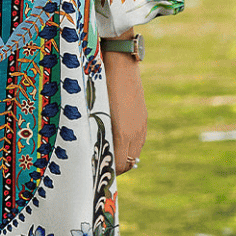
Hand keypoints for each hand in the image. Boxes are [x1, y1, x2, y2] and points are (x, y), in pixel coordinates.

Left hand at [103, 49, 146, 175]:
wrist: (120, 63)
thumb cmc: (100, 83)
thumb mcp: (95, 108)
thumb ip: (96, 129)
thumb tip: (91, 146)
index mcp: (121, 133)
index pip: (119, 165)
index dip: (109, 172)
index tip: (97, 170)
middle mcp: (135, 133)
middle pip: (129, 163)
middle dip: (116, 167)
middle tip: (102, 164)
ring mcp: (142, 125)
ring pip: (136, 152)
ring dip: (125, 156)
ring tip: (109, 152)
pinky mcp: (144, 117)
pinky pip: (139, 140)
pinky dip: (130, 145)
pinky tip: (119, 137)